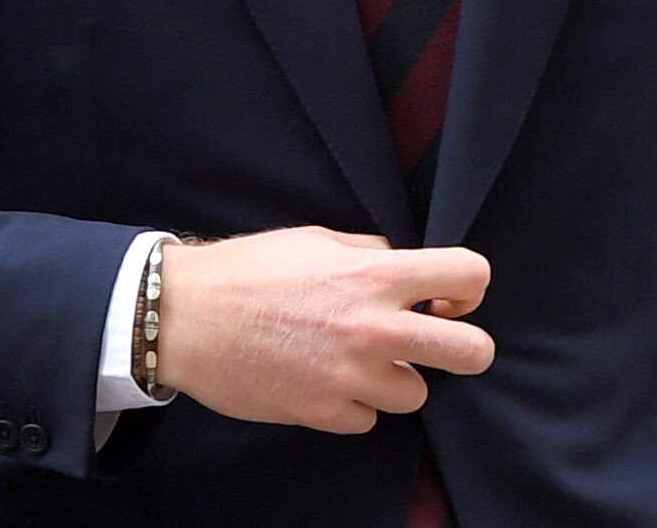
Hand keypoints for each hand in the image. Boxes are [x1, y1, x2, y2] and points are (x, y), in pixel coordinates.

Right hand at [151, 226, 493, 432]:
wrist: (184, 316)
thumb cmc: (245, 271)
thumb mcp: (313, 240)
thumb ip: (367, 255)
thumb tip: (403, 271)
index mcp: (372, 275)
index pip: (468, 275)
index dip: (469, 287)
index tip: (447, 297)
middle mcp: (373, 327)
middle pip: (472, 352)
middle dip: (466, 347)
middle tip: (435, 341)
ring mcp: (352, 376)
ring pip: (417, 393)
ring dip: (392, 378)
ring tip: (352, 360)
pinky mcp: (326, 413)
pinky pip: (367, 417)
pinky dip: (350, 402)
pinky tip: (319, 378)